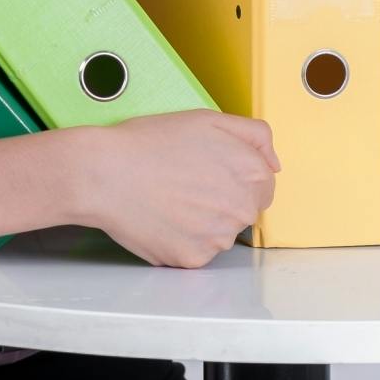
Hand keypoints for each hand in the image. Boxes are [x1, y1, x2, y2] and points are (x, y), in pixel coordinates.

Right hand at [74, 109, 280, 267]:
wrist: (104, 173)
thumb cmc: (150, 142)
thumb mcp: (208, 119)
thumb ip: (255, 136)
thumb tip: (275, 163)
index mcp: (252, 174)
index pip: (263, 185)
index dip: (234, 174)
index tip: (208, 169)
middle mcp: (242, 210)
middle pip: (243, 210)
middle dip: (221, 197)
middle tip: (184, 181)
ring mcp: (218, 239)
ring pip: (220, 232)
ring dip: (202, 220)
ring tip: (168, 197)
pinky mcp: (193, 260)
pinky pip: (196, 251)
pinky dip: (181, 238)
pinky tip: (161, 217)